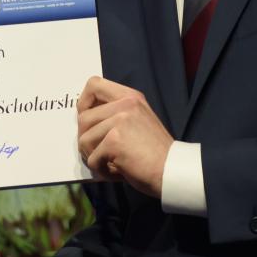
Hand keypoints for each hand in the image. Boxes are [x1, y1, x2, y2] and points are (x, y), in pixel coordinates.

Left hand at [77, 76, 172, 197]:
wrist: (173, 170)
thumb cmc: (155, 152)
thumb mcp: (138, 120)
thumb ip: (115, 114)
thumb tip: (83, 119)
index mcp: (130, 97)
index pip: (93, 84)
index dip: (83, 103)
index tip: (88, 121)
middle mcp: (125, 104)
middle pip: (83, 118)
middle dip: (87, 140)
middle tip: (101, 153)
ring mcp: (119, 121)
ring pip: (84, 140)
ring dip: (94, 157)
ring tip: (113, 163)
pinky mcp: (114, 141)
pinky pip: (92, 159)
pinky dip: (102, 171)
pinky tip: (120, 172)